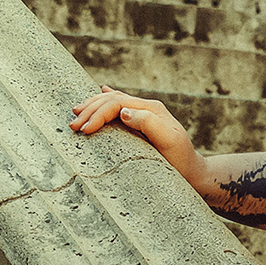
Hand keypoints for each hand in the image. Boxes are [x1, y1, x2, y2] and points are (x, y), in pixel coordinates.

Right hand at [68, 85, 204, 190]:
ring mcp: (143, 114)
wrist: (193, 172)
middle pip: (112, 99)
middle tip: (73, 125)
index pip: (117, 102)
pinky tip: (102, 92)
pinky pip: (120, 106)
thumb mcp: (169, 141)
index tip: (84, 130)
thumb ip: (149, 123)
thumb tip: (124, 112)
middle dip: (90, 110)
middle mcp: (146, 108)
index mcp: (151, 109)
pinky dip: (107, 101)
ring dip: (93, 106)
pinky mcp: (141, 123)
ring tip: (76, 113)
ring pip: (113, 101)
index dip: (98, 113)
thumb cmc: (181, 160)